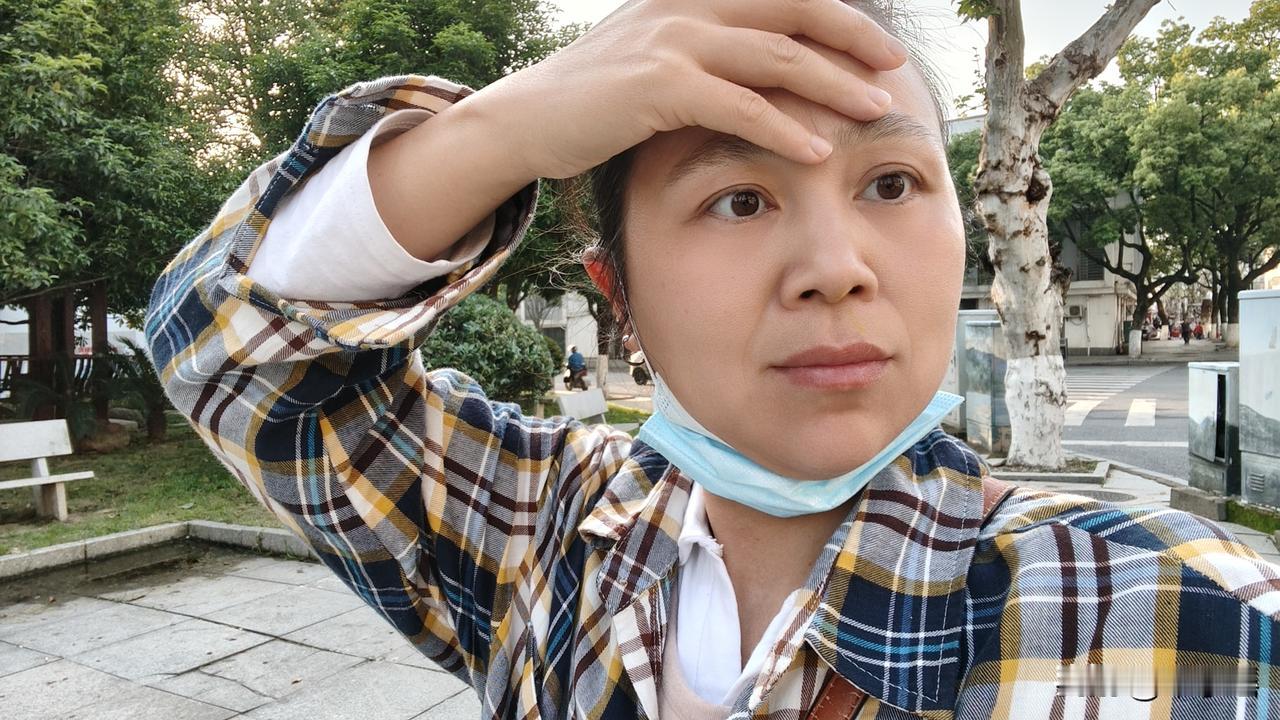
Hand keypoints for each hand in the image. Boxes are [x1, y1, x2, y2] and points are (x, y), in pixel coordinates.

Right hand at [476, 0, 907, 179]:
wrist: (526, 119)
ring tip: (876, 111)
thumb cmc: (594, 99)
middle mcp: (689, 4)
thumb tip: (753, 68)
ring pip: (778, 58)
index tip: (878, 46)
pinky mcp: (660, 86)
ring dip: (835, 86)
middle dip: (853, 40)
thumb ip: (704, 50)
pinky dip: (785, 130)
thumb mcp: (654, 55)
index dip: (837, 17)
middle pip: (795, 12)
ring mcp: (674, 40)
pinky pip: (740, 107)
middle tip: (896, 68)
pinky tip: (818, 152)